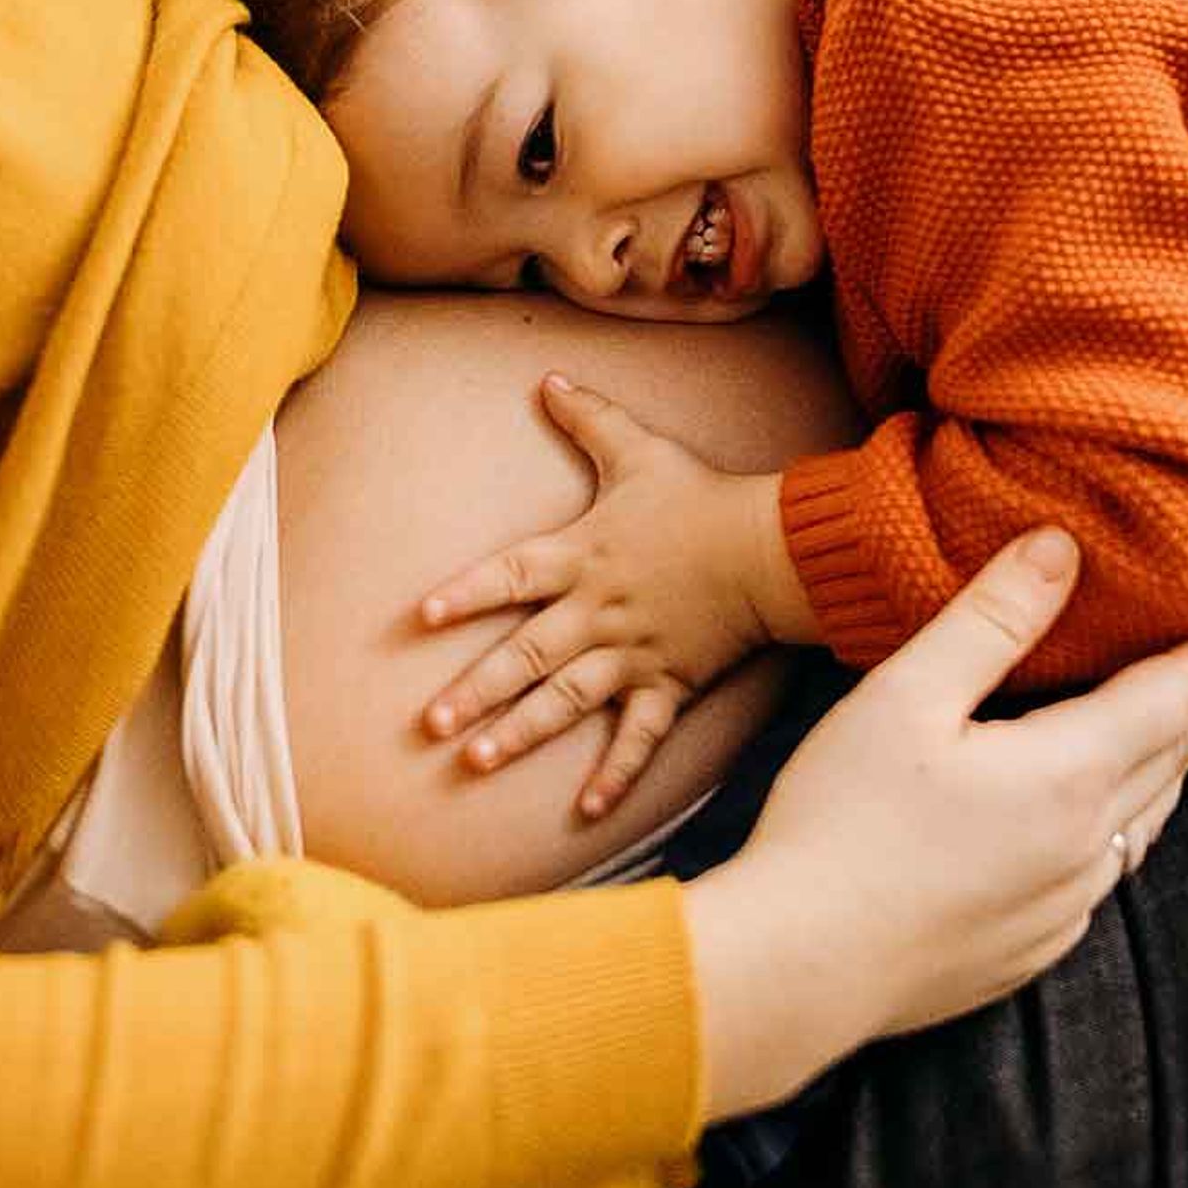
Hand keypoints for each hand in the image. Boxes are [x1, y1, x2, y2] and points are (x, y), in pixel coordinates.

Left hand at [415, 374, 805, 817]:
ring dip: (522, 731)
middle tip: (430, 723)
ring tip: (476, 760)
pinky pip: (639, 737)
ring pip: (568, 700)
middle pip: (527, 654)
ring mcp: (632, 654)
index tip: (418, 618)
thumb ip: (588, 416)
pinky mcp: (670, 683)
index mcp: (581, 556)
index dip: (464, 595)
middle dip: (477, 689)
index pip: (510, 576)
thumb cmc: (699, 496)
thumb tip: (546, 377)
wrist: (770, 547)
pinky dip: (616, 773)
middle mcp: (597, 611)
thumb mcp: (640, 449)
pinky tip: (586, 810)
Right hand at [679, 531, 1187, 1120]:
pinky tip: (1109, 824)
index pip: (1180, 697)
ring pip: (1145, 818)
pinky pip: (1104, 870)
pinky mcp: (1030, 947)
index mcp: (1068, 773)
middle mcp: (1087, 845)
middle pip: (1178, 757)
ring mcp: (1063, 906)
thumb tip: (1063, 545)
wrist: (797, 970)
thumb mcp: (905, 698)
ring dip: (1181, 764)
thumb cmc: (840, 823)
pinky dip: (1126, 824)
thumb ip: (992, 619)